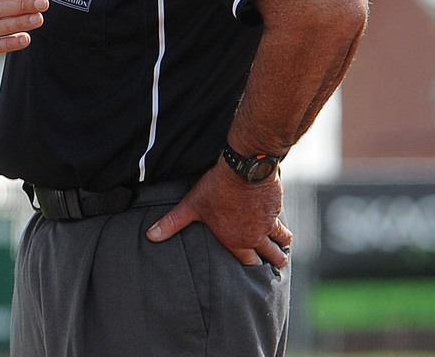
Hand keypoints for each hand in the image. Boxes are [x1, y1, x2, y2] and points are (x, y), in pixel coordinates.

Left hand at [145, 163, 292, 267]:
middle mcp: (256, 236)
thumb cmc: (216, 188)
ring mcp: (270, 222)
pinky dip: (282, 221)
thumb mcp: (192, 206)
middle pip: (272, 256)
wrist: (245, 167)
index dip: (252, 264)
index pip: (249, 262)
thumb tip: (150, 236)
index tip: (256, 266)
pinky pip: (284, 219)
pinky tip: (280, 218)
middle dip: (274, 260)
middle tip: (277, 261)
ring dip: (283, 243)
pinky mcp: (278, 207)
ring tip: (283, 245)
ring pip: (283, 240)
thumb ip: (172, 223)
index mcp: (237, 241)